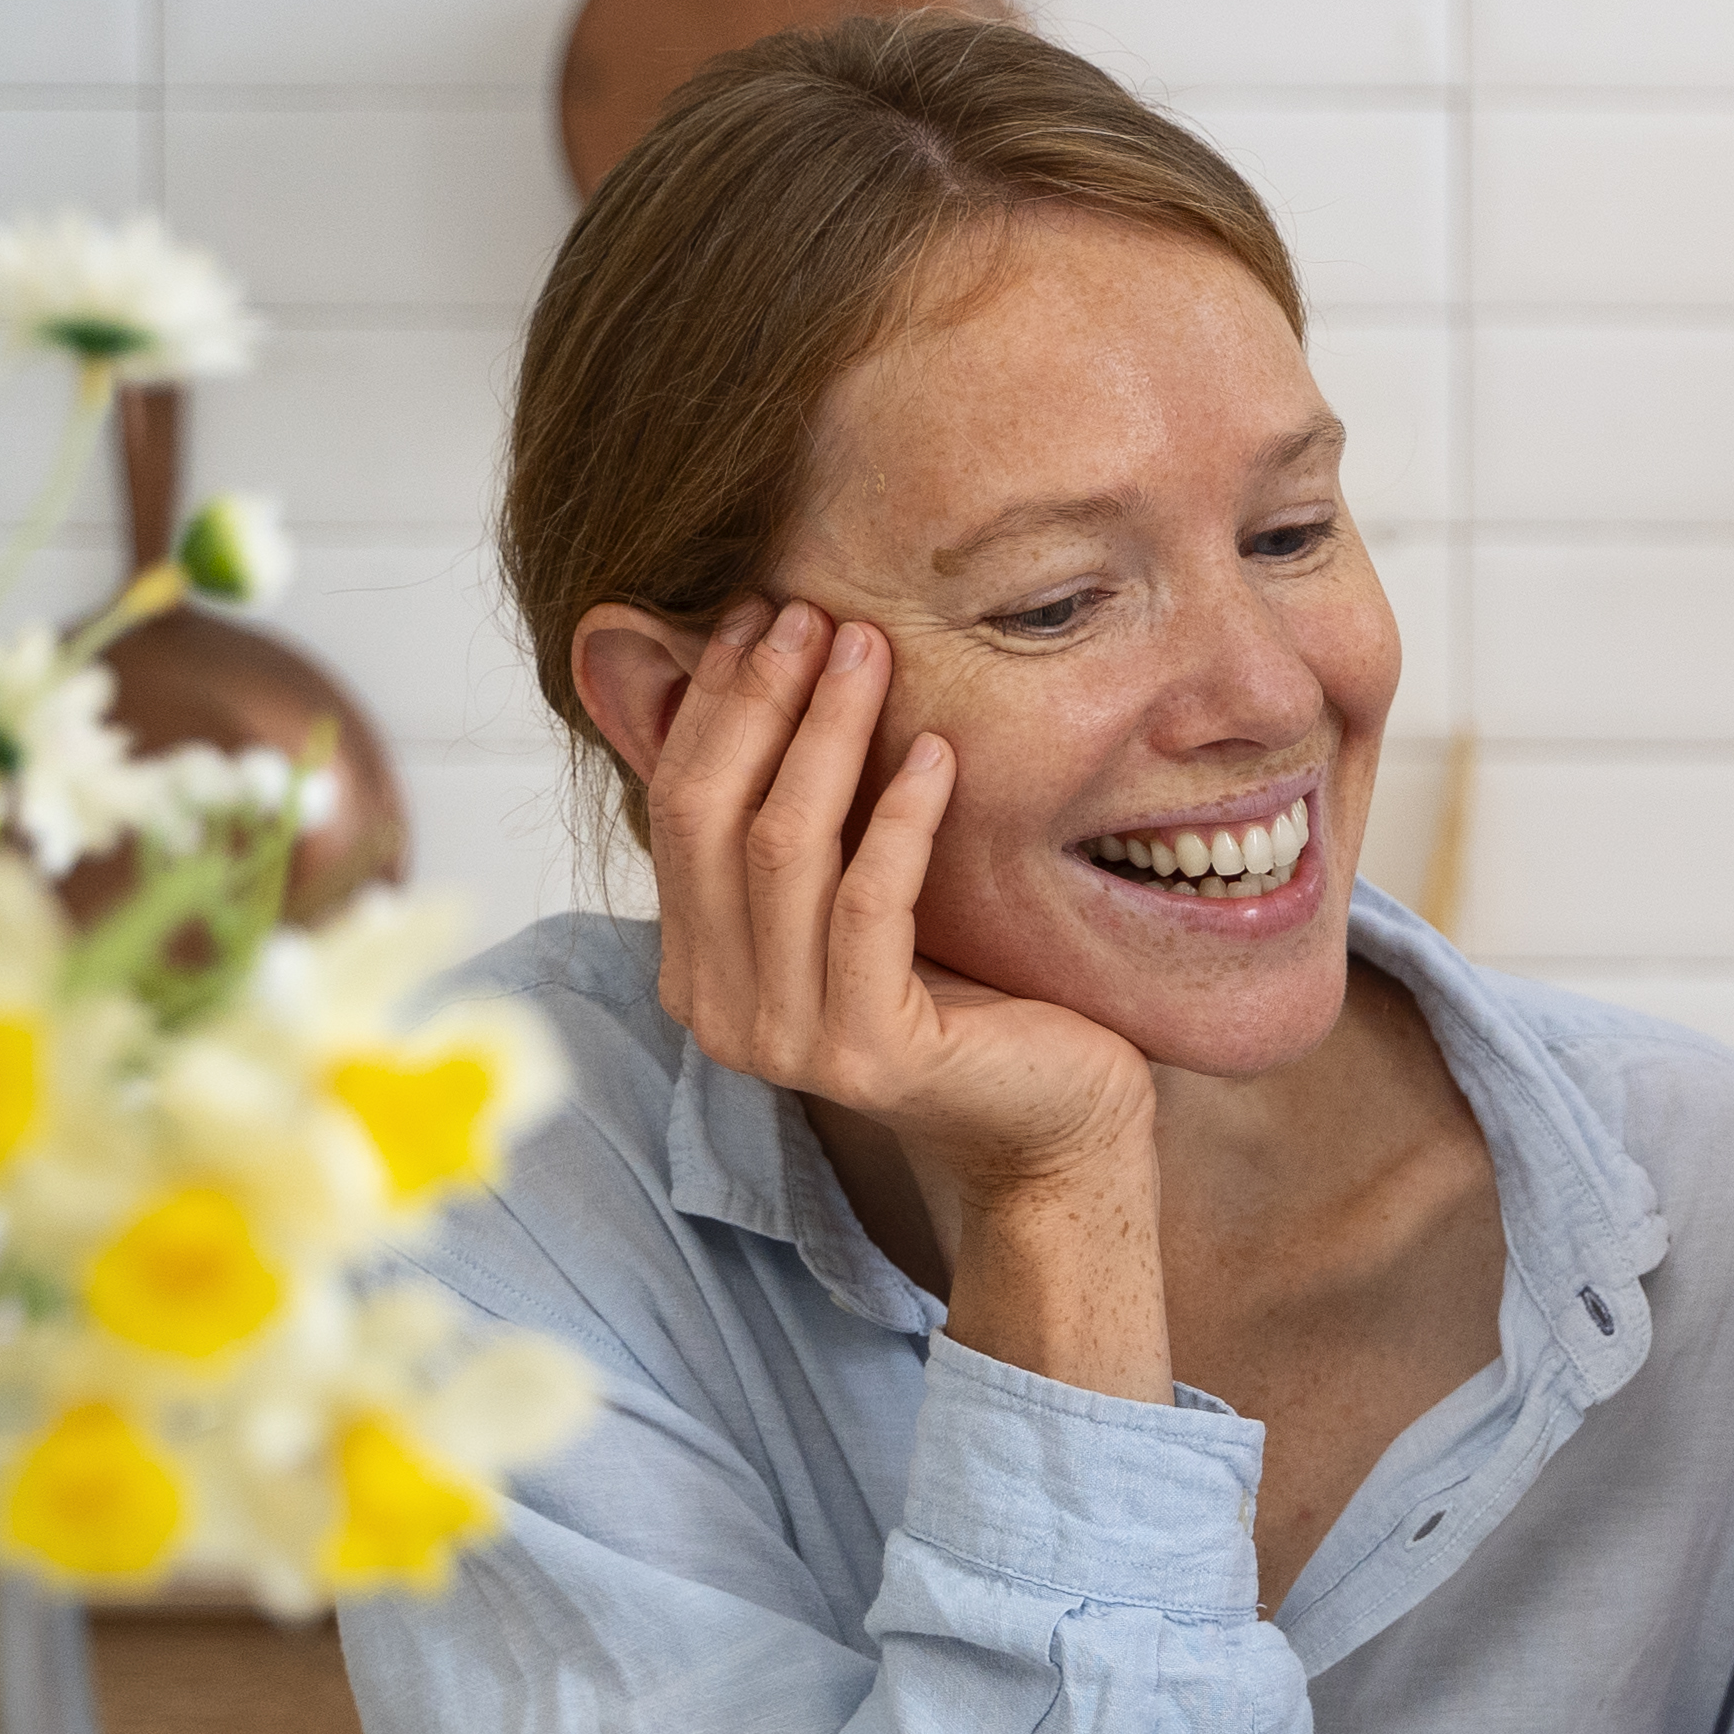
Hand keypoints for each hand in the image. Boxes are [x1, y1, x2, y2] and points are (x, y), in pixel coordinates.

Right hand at [639, 600, 1163, 1386]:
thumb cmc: (969, 990)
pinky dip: (900, 819)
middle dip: (760, 701)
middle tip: (812, 613)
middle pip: (711, 816)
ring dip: (828, 736)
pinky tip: (940, 754)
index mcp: (698, 967)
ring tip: (870, 651)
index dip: (715, 704)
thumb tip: (758, 672)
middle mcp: (718, 1011)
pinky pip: (869, 905)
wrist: (1055, 1120)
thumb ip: (804, 819)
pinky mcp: (867, 1053)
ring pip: (783, 848)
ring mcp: (784, 1040)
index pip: (678, 807)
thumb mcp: (864, 893)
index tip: (762, 614)